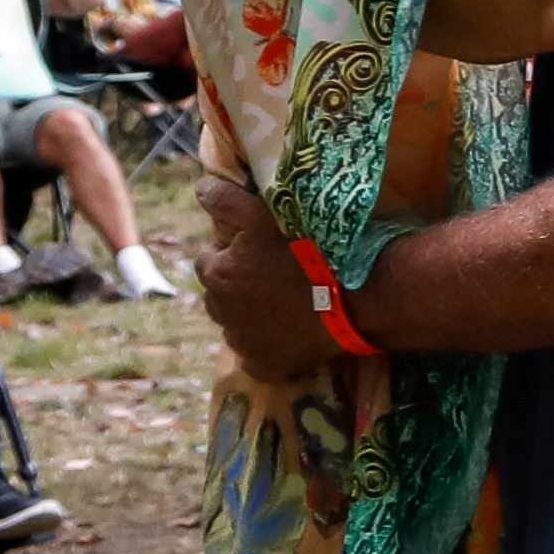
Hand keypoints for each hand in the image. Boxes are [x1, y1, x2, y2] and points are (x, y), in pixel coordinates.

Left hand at [195, 171, 337, 384]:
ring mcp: (242, 342)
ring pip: (235, 326)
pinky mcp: (264, 365)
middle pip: (219, 295)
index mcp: (217, 273)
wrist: (356, 297)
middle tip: (272, 278)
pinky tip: (285, 337)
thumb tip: (198, 189)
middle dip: (236, 286)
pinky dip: (264, 349)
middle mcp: (220, 310)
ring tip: (282, 306)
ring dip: (249, 317)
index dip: (231, 254)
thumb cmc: (311, 251)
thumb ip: (226, 200)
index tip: (257, 253)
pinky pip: (254, 358)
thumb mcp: (266, 215)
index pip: (208, 260)